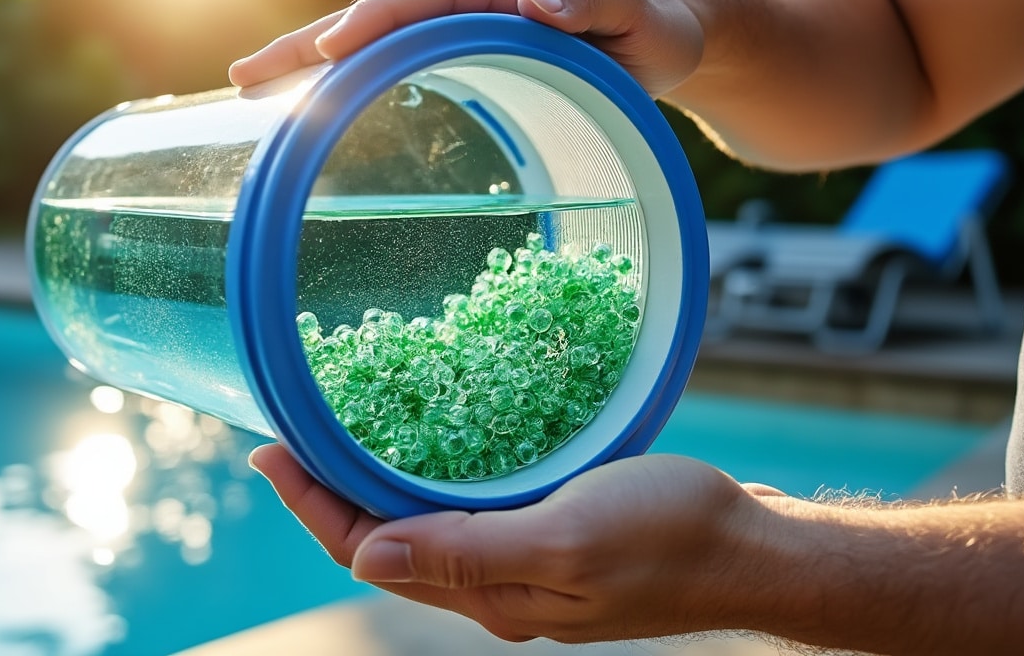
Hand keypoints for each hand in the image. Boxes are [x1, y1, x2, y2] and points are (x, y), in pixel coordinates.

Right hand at [228, 0, 707, 99]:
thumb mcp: (634, 15)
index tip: (329, 48)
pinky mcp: (461, 51)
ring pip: (374, 39)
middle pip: (376, 17)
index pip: (421, 2)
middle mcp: (468, 1)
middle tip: (244, 78)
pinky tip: (313, 101)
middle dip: (309, 44)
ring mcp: (459, 26)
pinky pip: (393, 59)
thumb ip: (591, 2)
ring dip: (312, 60)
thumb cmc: (653, 28)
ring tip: (252, 89)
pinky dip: (347, 76)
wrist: (665, 30)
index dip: (374, 24)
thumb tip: (535, 2)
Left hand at [249, 443, 778, 642]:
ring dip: (375, 482)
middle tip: (290, 430)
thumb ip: (464, 551)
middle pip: (387, 540)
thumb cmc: (670, 538)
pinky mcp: (552, 535)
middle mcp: (496, 585)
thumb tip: (361, 551)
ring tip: (339, 433)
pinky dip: (433, 476)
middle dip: (329, 491)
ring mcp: (525, 562)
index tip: (269, 448)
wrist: (754, 548)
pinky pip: (471, 510)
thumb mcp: (563, 539)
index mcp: (490, 593)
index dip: (313, 503)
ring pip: (426, 525)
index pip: (370, 551)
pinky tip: (430, 445)